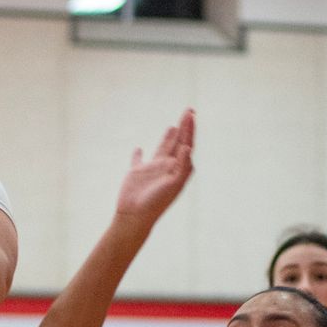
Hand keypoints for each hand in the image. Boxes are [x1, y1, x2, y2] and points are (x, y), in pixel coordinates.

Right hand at [115, 109, 194, 225]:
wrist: (136, 216)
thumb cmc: (156, 202)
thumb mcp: (173, 184)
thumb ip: (182, 166)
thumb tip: (187, 147)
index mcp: (177, 169)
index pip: (186, 144)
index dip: (190, 129)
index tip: (191, 115)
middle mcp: (166, 167)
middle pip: (178, 143)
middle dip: (184, 127)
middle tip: (189, 110)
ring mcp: (151, 170)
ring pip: (162, 149)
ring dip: (168, 137)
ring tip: (173, 126)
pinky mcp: (136, 173)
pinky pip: (137, 160)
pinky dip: (137, 154)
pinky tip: (138, 148)